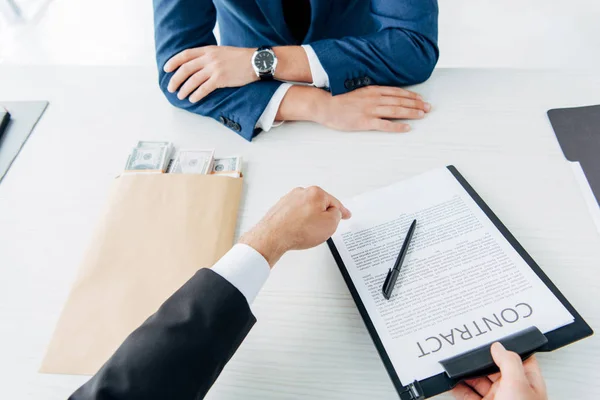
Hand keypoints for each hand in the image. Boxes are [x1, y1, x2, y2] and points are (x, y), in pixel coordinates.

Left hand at [163, 46, 256, 102]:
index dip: (173, 62)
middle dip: (175, 79)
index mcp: (208, 50)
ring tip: (180, 96)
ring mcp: (214, 69)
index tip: (166, 69)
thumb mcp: (222, 51)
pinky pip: (204, 88)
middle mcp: (209, 58)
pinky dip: (196, 95)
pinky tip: (192, 99)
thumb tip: (198, 64)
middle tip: (170, 88)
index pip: (185, 55)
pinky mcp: (221, 79)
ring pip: (192, 80)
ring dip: (184, 89)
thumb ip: (209, 56)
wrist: (256, 61)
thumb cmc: (241, 58)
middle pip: (185, 69)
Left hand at [239, 187, 351, 266]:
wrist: (273, 236)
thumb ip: (337, 215)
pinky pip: (295, 216)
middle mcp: (301, 192)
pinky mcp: (280, 208)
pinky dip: (298, 224)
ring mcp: (289, 199)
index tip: (346, 214)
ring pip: (307, 211)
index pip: (334, 202)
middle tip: (321, 231)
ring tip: (305, 233)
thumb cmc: (299, 230)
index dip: (342, 211)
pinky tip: (296, 232)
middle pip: (320, 205)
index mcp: (316, 192)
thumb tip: (334, 213)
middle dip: (322, 218)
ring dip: (309, 222)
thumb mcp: (330, 224)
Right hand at [315, 85, 431, 132]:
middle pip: (400, 101)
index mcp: (372, 90)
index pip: (397, 92)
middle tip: (428, 107)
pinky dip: (398, 126)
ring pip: (396, 110)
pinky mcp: (365, 122)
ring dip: (411, 112)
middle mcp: (374, 98)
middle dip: (416, 104)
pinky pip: (385, 124)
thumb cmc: (339, 100)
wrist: (325, 105)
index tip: (421, 98)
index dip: (411, 95)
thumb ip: (371, 93)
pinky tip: (407, 128)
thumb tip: (383, 96)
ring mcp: (370, 110)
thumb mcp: (358, 92)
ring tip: (422, 115)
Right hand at [451, 342, 547, 399]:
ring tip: (458, 365)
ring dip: (467, 373)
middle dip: (480, 359)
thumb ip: (508, 363)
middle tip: (469, 350)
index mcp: (526, 383)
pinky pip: (467, 395)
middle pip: (494, 368)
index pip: (519, 358)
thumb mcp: (517, 385)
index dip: (506, 346)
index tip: (492, 336)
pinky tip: (453, 382)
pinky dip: (458, 388)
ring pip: (478, 381)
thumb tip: (499, 347)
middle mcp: (512, 391)